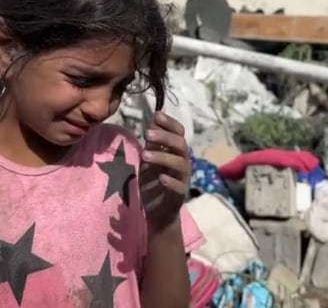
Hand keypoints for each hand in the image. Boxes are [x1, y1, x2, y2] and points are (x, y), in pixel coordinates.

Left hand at [138, 112, 190, 233]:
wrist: (158, 212)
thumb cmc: (154, 182)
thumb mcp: (150, 159)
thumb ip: (154, 141)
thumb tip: (154, 117)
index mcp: (177, 152)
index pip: (179, 133)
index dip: (170, 123)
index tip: (156, 115)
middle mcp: (183, 163)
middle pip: (181, 145)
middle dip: (164, 137)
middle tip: (147, 133)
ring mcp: (183, 179)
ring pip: (180, 164)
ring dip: (162, 157)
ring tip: (144, 155)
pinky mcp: (179, 195)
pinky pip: (178, 187)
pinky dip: (170, 181)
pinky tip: (161, 178)